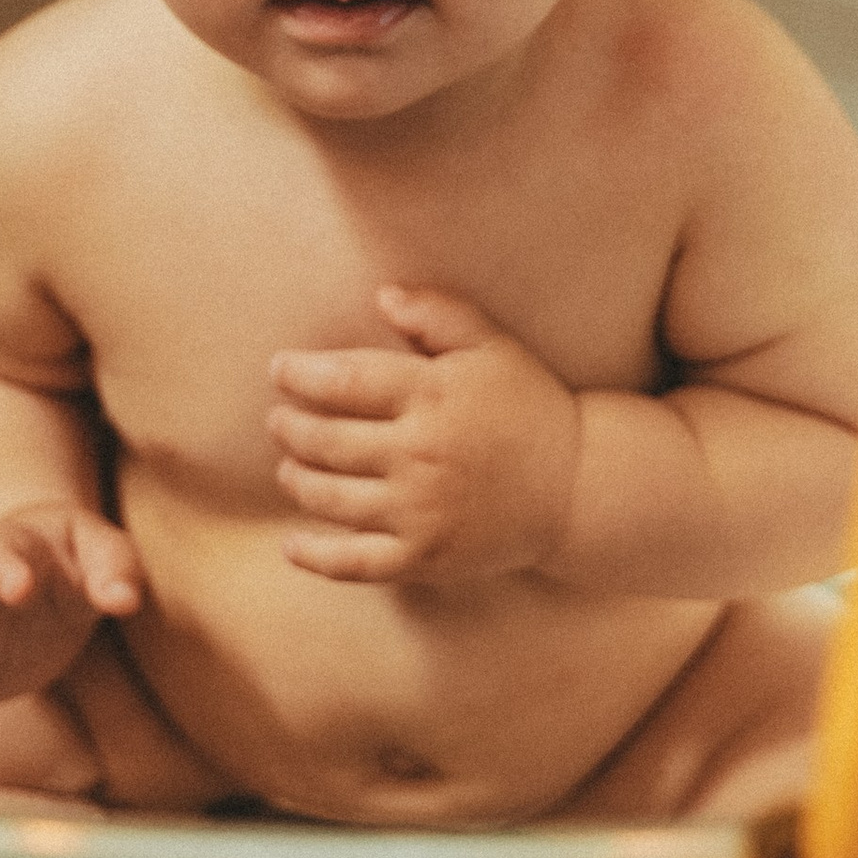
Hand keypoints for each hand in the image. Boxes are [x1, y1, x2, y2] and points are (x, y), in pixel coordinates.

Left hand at [267, 288, 581, 585]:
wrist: (579, 486)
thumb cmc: (529, 407)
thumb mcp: (493, 346)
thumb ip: (438, 314)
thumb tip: (382, 294)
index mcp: (433, 395)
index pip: (344, 381)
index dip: (301, 374)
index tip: (279, 369)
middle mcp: (420, 454)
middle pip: (326, 441)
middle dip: (290, 428)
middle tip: (277, 420)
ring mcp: (420, 511)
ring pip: (331, 499)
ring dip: (297, 480)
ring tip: (288, 467)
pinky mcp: (425, 558)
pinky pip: (355, 563)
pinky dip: (315, 557)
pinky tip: (292, 545)